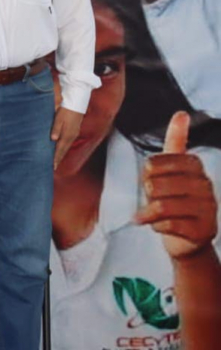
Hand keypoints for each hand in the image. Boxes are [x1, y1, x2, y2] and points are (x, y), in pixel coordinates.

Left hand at [51, 107, 83, 169]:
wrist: (76, 102)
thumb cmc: (65, 109)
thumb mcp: (59, 118)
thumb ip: (56, 128)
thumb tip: (53, 139)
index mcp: (67, 134)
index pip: (60, 149)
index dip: (56, 158)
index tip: (52, 166)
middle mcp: (71, 136)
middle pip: (63, 150)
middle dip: (58, 159)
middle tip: (53, 167)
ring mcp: (74, 133)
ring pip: (66, 147)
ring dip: (61, 154)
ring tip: (56, 161)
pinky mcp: (74, 130)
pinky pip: (68, 142)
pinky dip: (63, 148)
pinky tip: (61, 149)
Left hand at [136, 111, 217, 258]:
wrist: (187, 239)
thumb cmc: (175, 199)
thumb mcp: (173, 170)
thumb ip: (176, 142)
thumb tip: (182, 113)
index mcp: (195, 166)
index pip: (153, 164)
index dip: (146, 176)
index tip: (154, 181)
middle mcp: (205, 185)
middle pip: (154, 186)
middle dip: (148, 196)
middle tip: (154, 201)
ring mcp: (207, 208)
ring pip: (161, 206)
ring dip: (149, 213)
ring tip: (151, 216)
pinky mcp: (203, 230)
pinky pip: (167, 224)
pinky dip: (155, 226)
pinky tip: (159, 226)